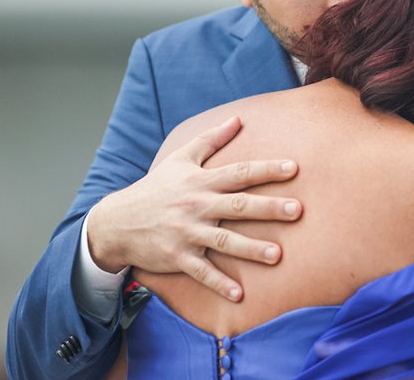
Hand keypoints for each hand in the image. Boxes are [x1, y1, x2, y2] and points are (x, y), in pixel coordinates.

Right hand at [86, 116, 301, 300]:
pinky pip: (201, 272)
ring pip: (224, 241)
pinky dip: (219, 283)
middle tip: (297, 210)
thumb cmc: (155, 187)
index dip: (267, 169)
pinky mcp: (177, 257)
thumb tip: (238, 118)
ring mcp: (187, 233)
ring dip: (251, 249)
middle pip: (238, 205)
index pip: (240, 172)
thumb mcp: (180, 158)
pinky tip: (240, 295)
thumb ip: (211, 139)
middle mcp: (197, 206)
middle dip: (268, 208)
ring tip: (277, 255)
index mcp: (201, 182)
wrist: (117, 221)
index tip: (293, 168)